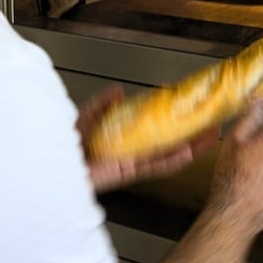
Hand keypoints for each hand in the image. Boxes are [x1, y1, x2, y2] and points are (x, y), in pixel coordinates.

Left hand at [75, 85, 218, 193]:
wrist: (52, 163)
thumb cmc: (63, 146)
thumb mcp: (85, 117)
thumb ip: (102, 105)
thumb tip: (118, 90)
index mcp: (121, 141)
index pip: (153, 133)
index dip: (173, 124)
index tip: (189, 113)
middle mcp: (129, 154)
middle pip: (167, 146)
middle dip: (191, 137)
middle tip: (210, 126)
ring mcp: (130, 164)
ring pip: (168, 156)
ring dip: (191, 148)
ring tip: (209, 137)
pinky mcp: (126, 171)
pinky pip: (154, 166)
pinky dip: (172, 160)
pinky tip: (188, 151)